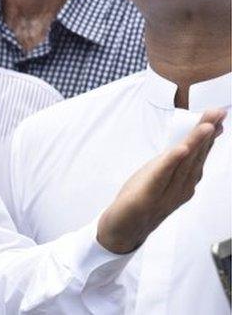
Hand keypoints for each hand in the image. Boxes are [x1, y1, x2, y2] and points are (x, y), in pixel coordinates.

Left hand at [97, 109, 225, 253]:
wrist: (123, 231)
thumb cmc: (142, 201)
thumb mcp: (159, 176)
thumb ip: (175, 162)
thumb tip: (189, 143)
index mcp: (184, 182)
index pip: (198, 154)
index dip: (209, 134)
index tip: (220, 115)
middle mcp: (180, 188)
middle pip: (195, 156)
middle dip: (207, 133)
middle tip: (219, 113)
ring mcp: (166, 194)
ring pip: (183, 165)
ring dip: (195, 144)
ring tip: (206, 126)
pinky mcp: (145, 198)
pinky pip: (160, 178)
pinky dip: (170, 163)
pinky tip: (180, 150)